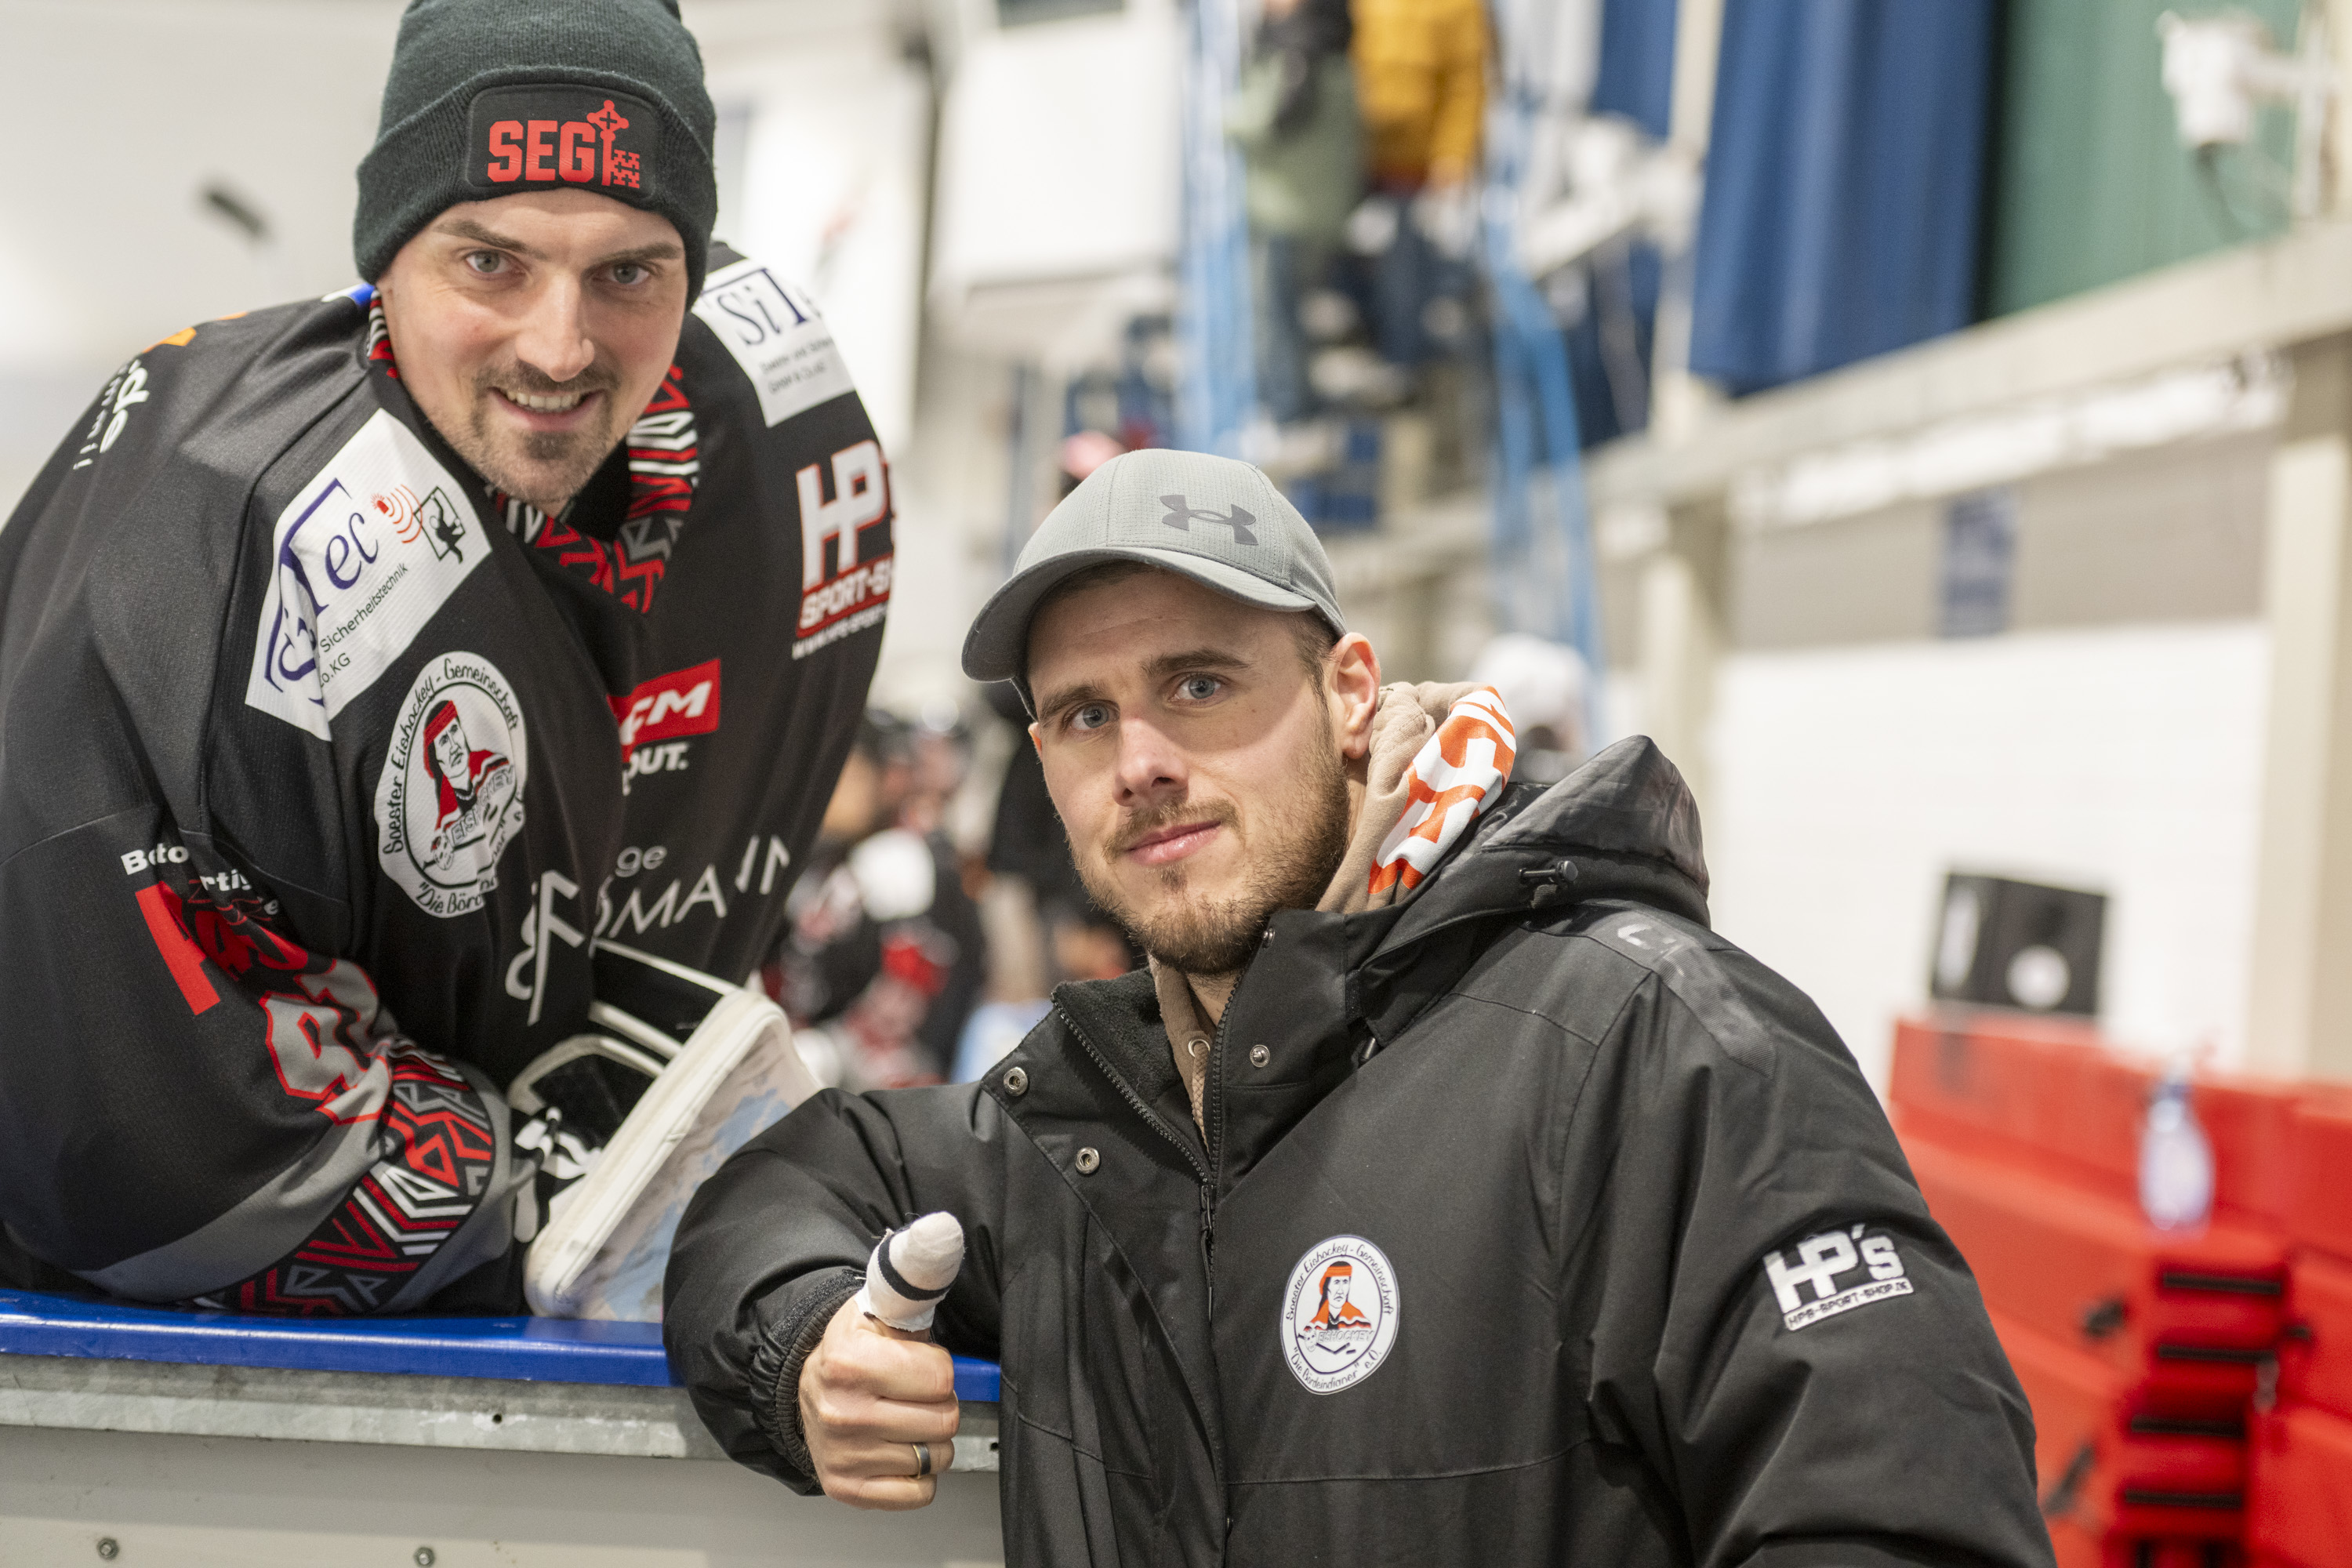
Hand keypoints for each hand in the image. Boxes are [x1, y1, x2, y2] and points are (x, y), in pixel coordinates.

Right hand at [799, 1293, 959, 1508]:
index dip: (938, 1368)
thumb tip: (941, 1234)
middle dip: (938, 1404)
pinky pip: (919, 1492)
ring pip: (935, 1457)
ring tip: (902, 1418)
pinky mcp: (846, 1488)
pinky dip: (917, 1474)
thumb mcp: (880, 1308)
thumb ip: (915, 1277)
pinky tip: (896, 1449)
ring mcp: (843, 1455)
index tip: (916, 1363)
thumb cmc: (855, 1350)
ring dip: (928, 1439)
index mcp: (849, 1361)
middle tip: (912, 1394)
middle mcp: (841, 1412)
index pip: (940, 1378)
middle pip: (943, 1419)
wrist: (807, 1390)